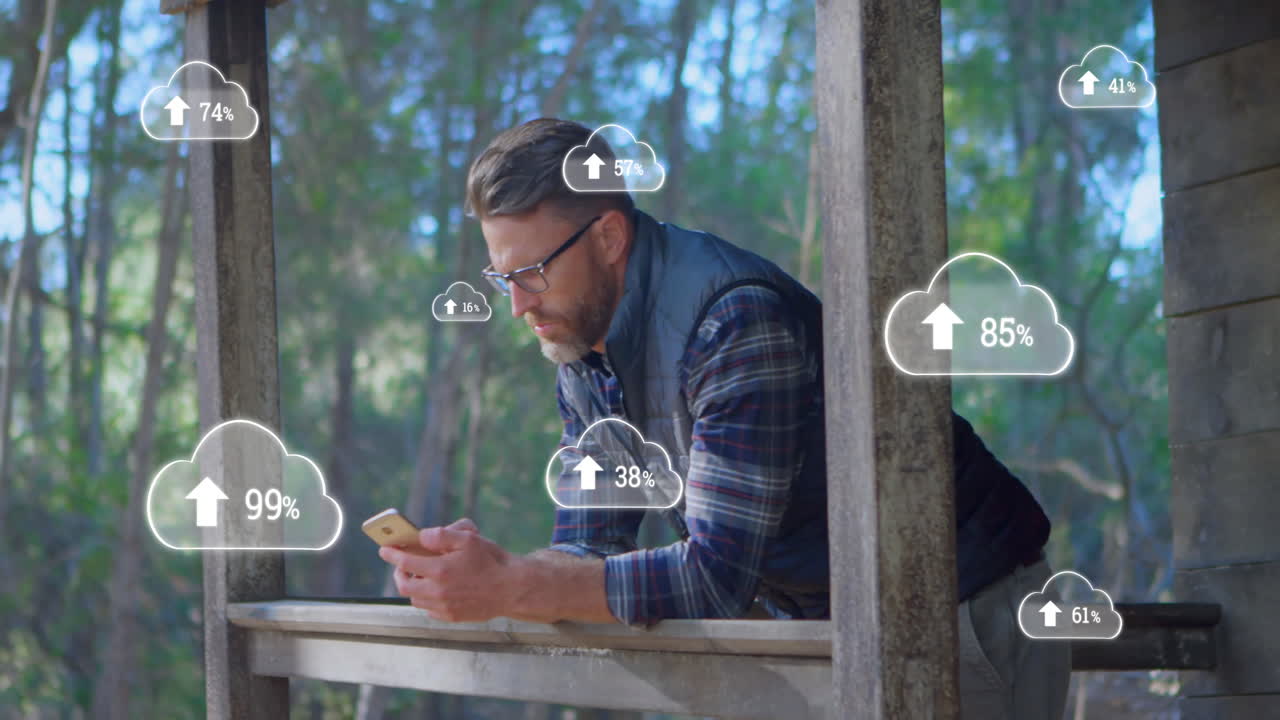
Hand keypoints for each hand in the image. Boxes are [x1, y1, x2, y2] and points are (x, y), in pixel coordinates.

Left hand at [378, 517, 513, 622]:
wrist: (511, 589)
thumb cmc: (491, 562)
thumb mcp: (468, 539)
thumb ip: (441, 535)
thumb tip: (422, 537)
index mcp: (439, 570)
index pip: (405, 562)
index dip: (392, 554)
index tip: (385, 550)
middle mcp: (438, 591)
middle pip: (404, 585)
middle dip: (399, 573)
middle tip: (402, 565)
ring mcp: (444, 607)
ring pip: (415, 599)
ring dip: (413, 587)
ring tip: (419, 577)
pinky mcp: (452, 616)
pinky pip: (430, 609)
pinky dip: (426, 599)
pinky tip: (435, 590)